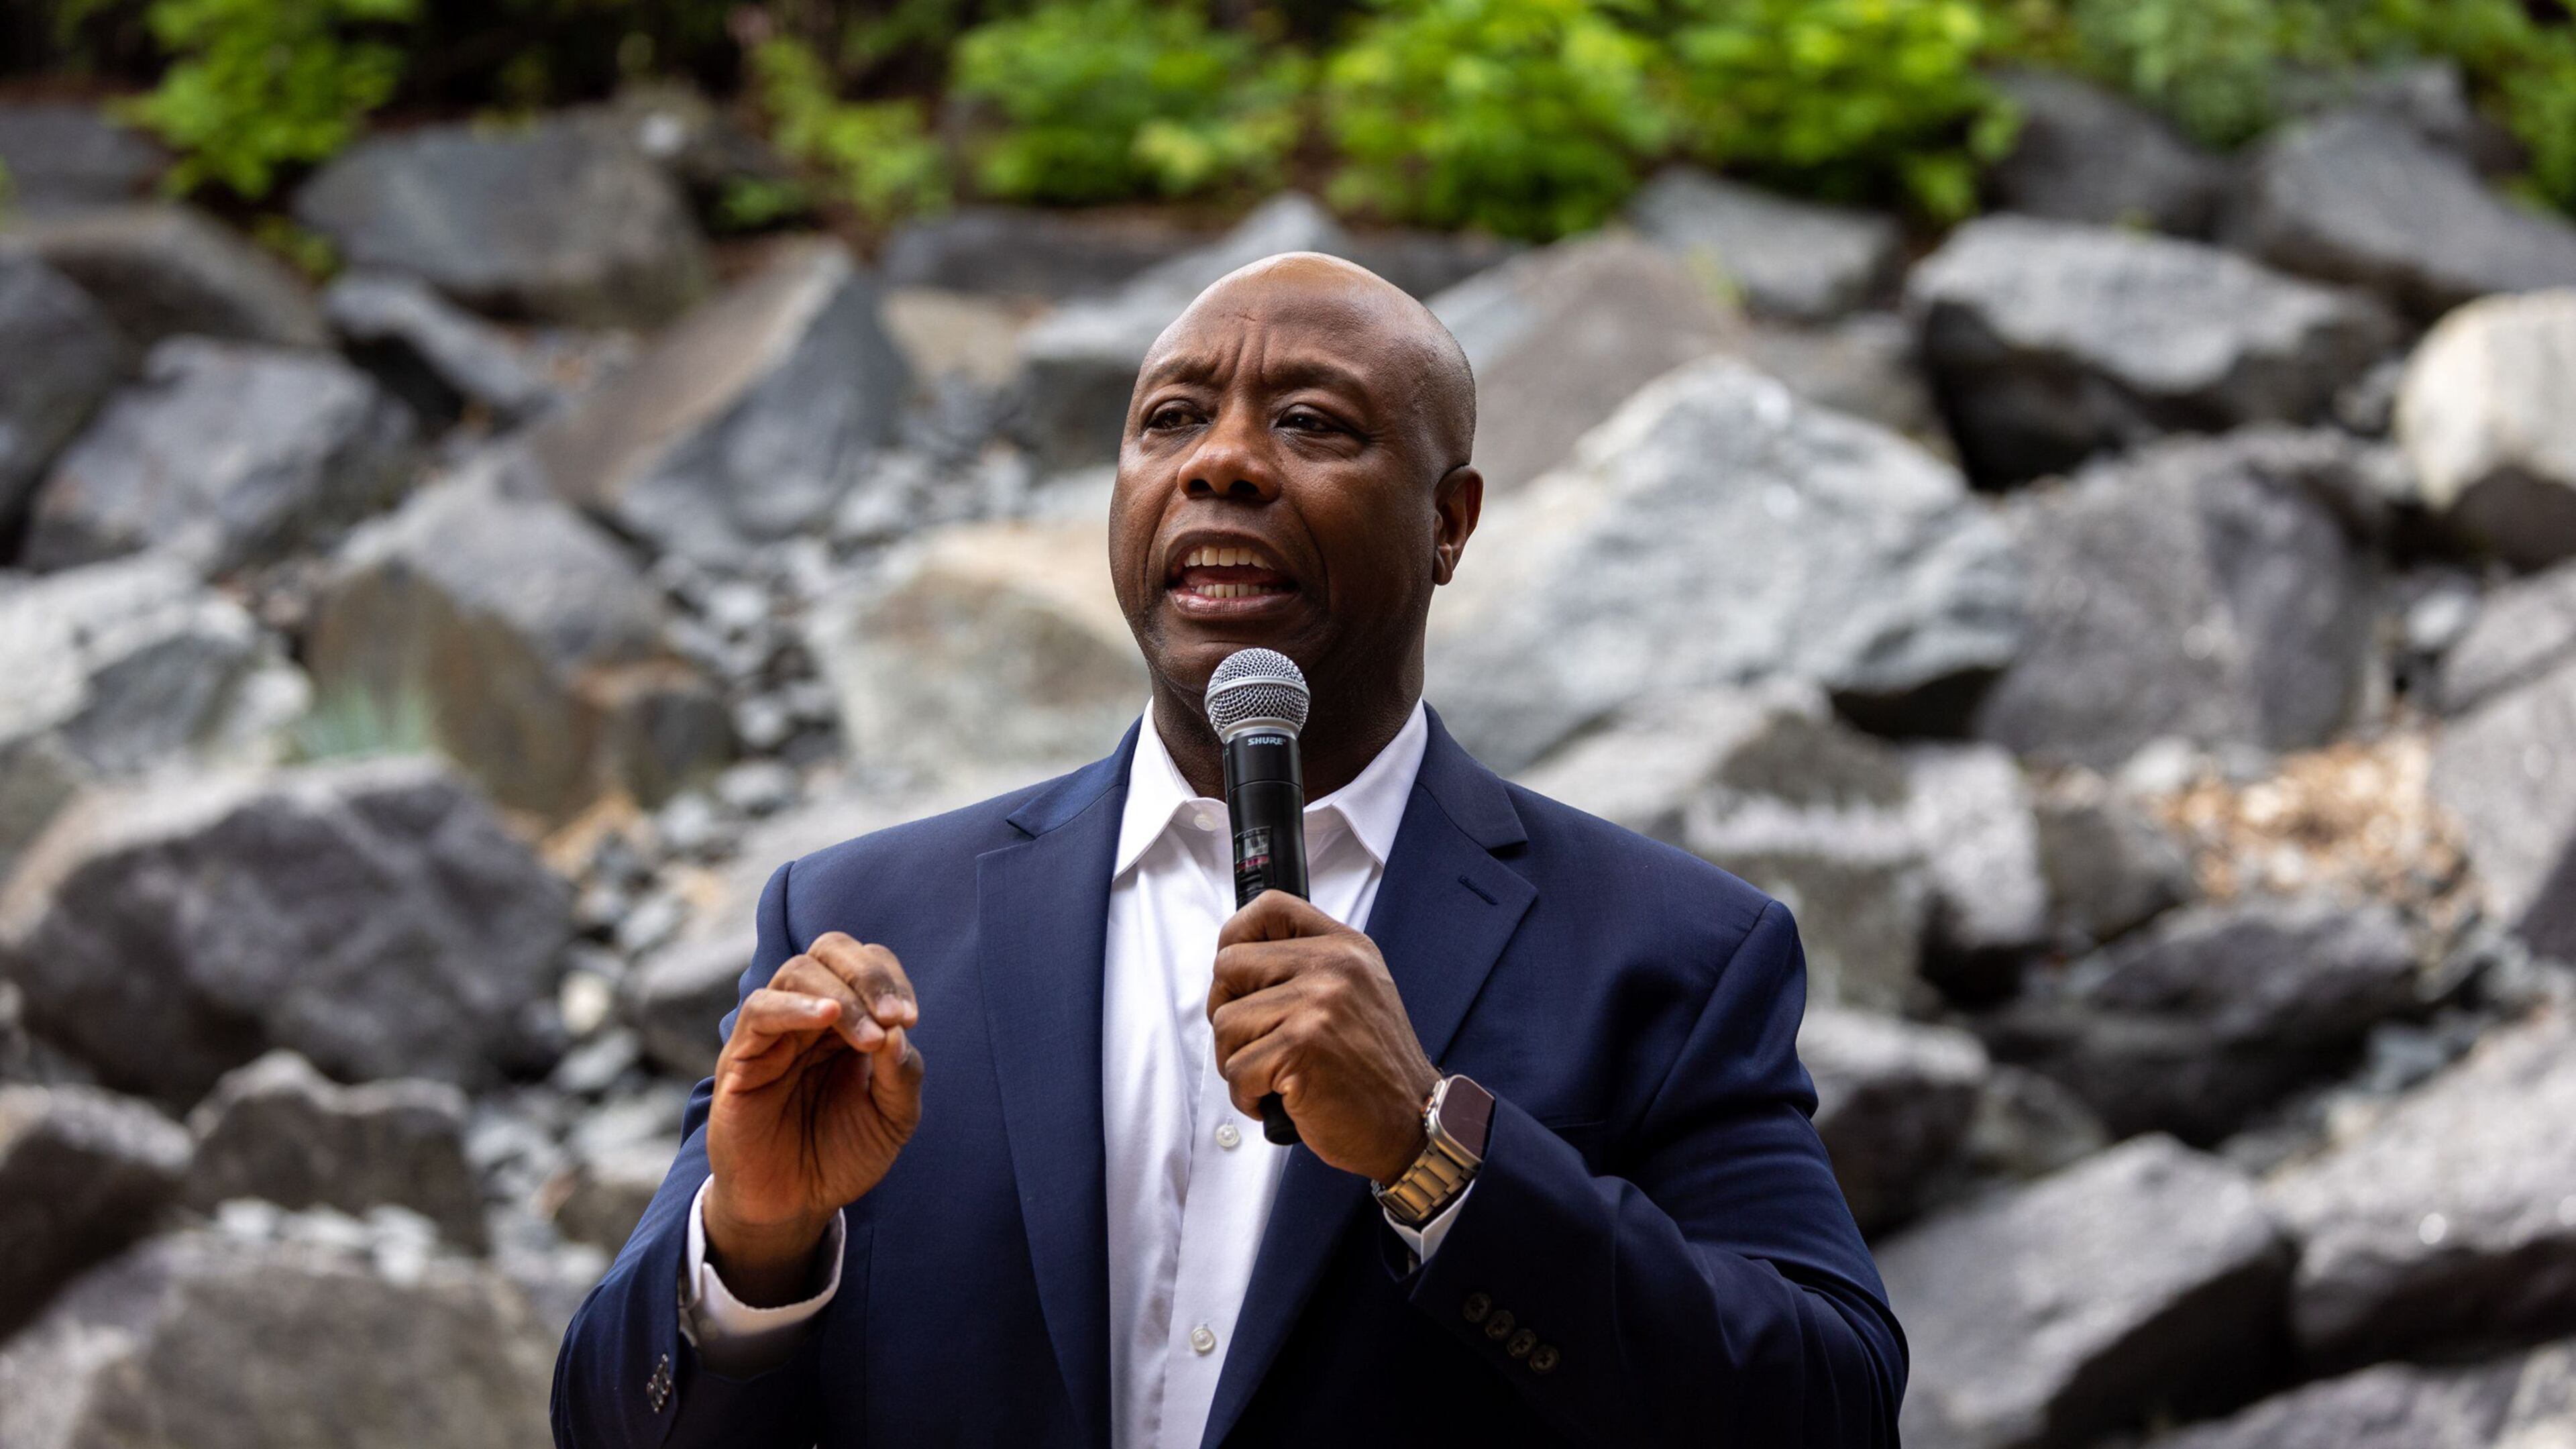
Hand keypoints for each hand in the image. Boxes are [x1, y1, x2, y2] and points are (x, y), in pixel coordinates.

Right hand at [703, 932, 923, 1305]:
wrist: (795, 1206)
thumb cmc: (843, 1155)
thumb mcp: (892, 1118)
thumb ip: (902, 1073)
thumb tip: (899, 1028)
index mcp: (849, 1020)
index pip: (867, 964)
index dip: (890, 979)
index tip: (911, 1018)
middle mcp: (809, 1016)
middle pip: (830, 951)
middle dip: (869, 974)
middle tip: (896, 1015)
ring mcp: (773, 1032)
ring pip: (797, 973)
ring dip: (841, 995)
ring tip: (868, 1037)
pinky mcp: (742, 1057)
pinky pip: (760, 1011)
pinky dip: (795, 1007)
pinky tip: (826, 1019)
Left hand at [1207, 891, 1439, 1184]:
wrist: (1413, 1124)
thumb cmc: (1375, 1070)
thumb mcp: (1357, 995)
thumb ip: (1309, 969)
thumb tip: (1234, 965)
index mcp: (1346, 947)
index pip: (1270, 908)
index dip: (1236, 937)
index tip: (1237, 977)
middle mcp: (1334, 967)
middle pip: (1229, 965)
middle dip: (1227, 1011)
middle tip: (1254, 1042)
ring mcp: (1318, 1004)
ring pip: (1226, 1022)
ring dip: (1237, 1062)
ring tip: (1275, 1078)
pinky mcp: (1302, 1046)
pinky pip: (1237, 1068)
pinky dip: (1247, 1096)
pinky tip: (1283, 1101)